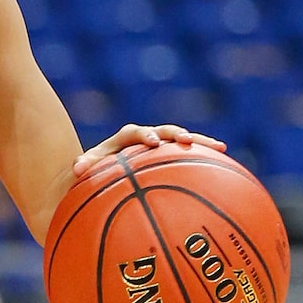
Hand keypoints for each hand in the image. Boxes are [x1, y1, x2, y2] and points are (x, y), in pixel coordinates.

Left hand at [71, 122, 225, 179]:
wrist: (101, 172)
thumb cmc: (94, 172)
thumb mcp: (87, 169)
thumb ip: (84, 166)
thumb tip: (76, 169)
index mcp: (124, 139)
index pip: (134, 132)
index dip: (145, 135)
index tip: (153, 143)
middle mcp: (145, 138)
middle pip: (164, 130)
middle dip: (176, 134)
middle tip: (187, 140)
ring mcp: (160, 147)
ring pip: (182, 141)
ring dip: (200, 142)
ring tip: (219, 147)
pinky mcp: (170, 157)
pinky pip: (189, 156)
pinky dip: (204, 158)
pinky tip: (225, 163)